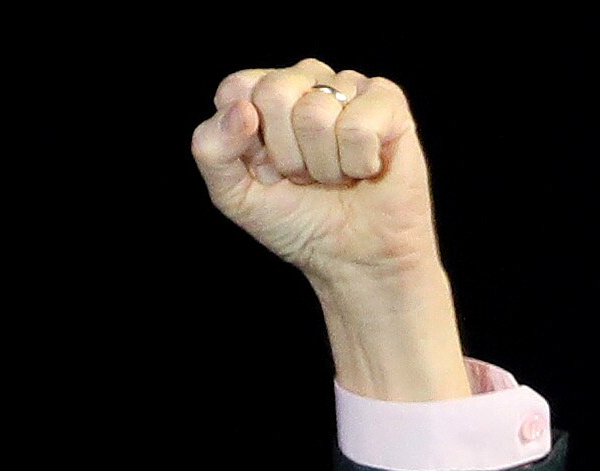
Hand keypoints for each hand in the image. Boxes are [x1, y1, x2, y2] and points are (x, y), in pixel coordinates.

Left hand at [190, 62, 470, 401]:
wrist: (352, 259)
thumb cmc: (296, 221)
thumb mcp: (234, 195)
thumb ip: (212, 150)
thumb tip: (241, 109)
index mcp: (262, 96)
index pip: (236, 87)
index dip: (246, 140)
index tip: (264, 169)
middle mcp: (304, 81)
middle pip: (275, 92)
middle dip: (286, 153)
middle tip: (303, 175)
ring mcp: (347, 86)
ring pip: (316, 112)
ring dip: (323, 164)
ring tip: (334, 176)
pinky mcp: (387, 101)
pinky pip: (357, 124)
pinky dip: (358, 163)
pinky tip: (364, 169)